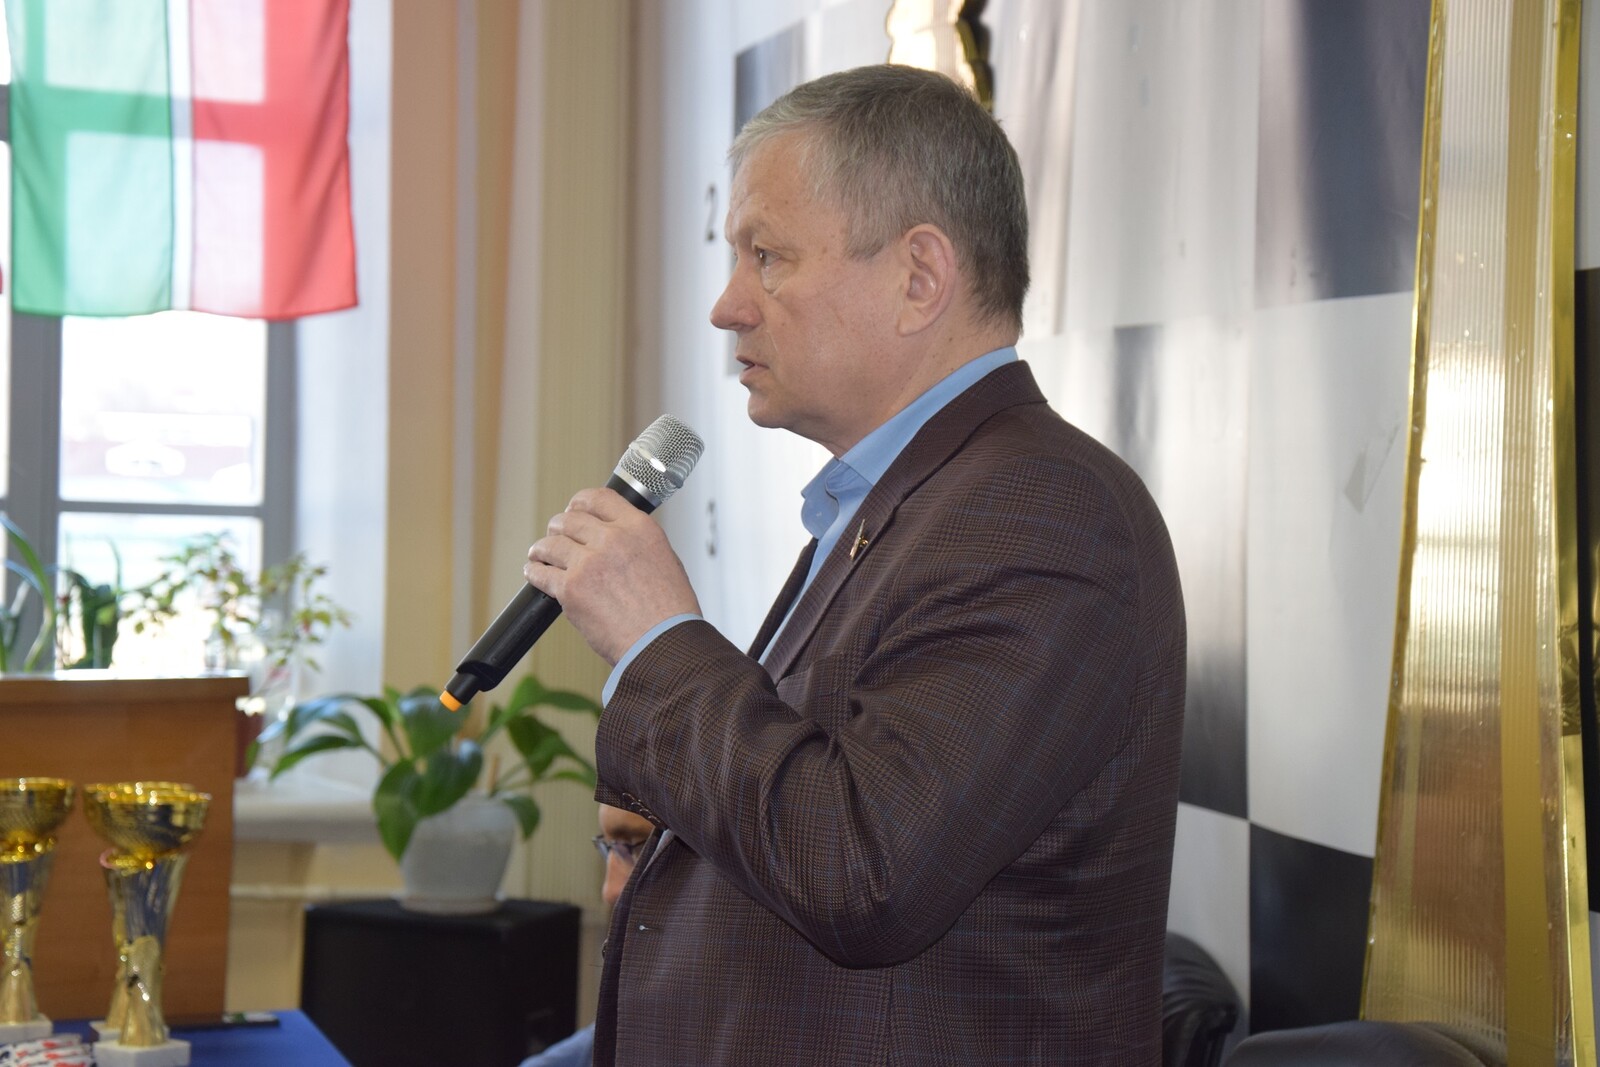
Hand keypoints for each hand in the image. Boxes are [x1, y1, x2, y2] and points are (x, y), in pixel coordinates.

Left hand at [524, 488, 700, 664]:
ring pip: (550, 543)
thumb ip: (637, 543)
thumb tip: (617, 540)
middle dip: (559, 527)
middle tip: (556, 536)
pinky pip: (541, 573)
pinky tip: (534, 573)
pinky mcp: (571, 588)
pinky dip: (534, 572)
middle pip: (570, 519)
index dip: (580, 503)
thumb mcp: (665, 560)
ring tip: (539, 554)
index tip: (574, 510)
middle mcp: (613, 539)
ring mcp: (589, 563)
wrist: (663, 644)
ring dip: (542, 549)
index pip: (599, 498)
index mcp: (639, 528)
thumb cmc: (670, 613)